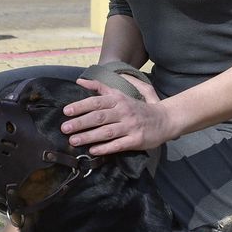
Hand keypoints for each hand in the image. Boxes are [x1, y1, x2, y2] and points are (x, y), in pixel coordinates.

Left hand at [60, 76, 176, 155]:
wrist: (166, 119)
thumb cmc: (140, 107)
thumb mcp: (122, 93)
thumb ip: (101, 87)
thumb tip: (81, 81)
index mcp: (119, 99)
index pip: (97, 101)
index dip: (81, 106)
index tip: (66, 111)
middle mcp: (124, 112)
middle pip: (99, 117)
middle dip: (80, 123)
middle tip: (65, 128)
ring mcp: (131, 126)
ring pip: (107, 132)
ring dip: (89, 137)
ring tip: (73, 141)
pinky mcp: (137, 140)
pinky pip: (118, 145)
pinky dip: (105, 148)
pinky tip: (93, 150)